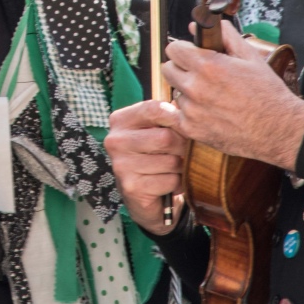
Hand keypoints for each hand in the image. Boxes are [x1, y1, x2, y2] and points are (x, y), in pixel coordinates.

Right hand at [105, 98, 187, 234]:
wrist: (143, 195)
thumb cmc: (153, 155)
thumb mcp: (156, 130)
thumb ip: (168, 116)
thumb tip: (188, 109)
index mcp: (120, 120)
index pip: (154, 109)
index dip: (177, 117)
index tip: (188, 125)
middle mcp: (116, 141)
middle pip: (165, 137)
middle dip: (182, 146)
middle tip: (184, 152)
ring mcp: (121, 166)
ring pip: (171, 161)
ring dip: (180, 167)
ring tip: (174, 168)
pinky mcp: (132, 187)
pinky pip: (170, 181)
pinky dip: (177, 184)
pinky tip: (168, 183)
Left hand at [163, 21, 303, 170]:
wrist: (279, 130)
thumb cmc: (268, 94)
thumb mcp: (250, 57)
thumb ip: (223, 36)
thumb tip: (198, 26)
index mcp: (208, 66)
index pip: (174, 49)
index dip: (183, 49)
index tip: (191, 53)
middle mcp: (196, 88)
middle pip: (167, 69)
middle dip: (180, 67)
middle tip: (198, 72)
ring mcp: (192, 111)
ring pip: (175, 93)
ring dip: (187, 92)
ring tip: (210, 96)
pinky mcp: (192, 130)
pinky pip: (177, 115)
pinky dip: (188, 113)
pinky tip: (206, 111)